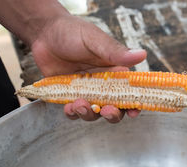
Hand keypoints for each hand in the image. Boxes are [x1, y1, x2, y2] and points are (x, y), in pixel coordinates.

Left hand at [30, 14, 146, 122]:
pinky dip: (73, 113)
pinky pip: (74, 111)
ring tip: (79, 104)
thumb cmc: (73, 32)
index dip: (134, 104)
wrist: (44, 33)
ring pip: (94, 113)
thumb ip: (115, 52)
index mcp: (114, 71)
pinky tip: (69, 107)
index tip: (133, 111)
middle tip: (105, 110)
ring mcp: (86, 92)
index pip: (129, 92)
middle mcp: (102, 84)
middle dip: (112, 114)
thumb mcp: (94, 40)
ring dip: (89, 114)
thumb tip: (142, 55)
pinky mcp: (69, 96)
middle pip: (114, 108)